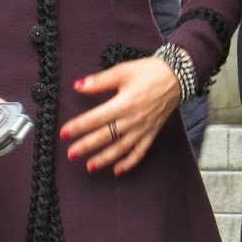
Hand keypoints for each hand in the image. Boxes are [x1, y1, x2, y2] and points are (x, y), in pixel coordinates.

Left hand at [61, 57, 182, 174]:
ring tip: (89, 166)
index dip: (79, 126)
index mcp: (124, 102)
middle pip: (106, 136)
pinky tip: (117, 170)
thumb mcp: (122, 71)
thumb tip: (78, 85)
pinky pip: (140, 152)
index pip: (96, 118)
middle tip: (70, 154)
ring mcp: (143, 128)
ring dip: (104, 159)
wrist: (177, 77)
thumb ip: (99, 81)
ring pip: (121, 148)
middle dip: (87, 146)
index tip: (64, 133)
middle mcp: (133, 119)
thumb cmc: (149, 72)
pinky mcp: (152, 133)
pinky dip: (129, 163)